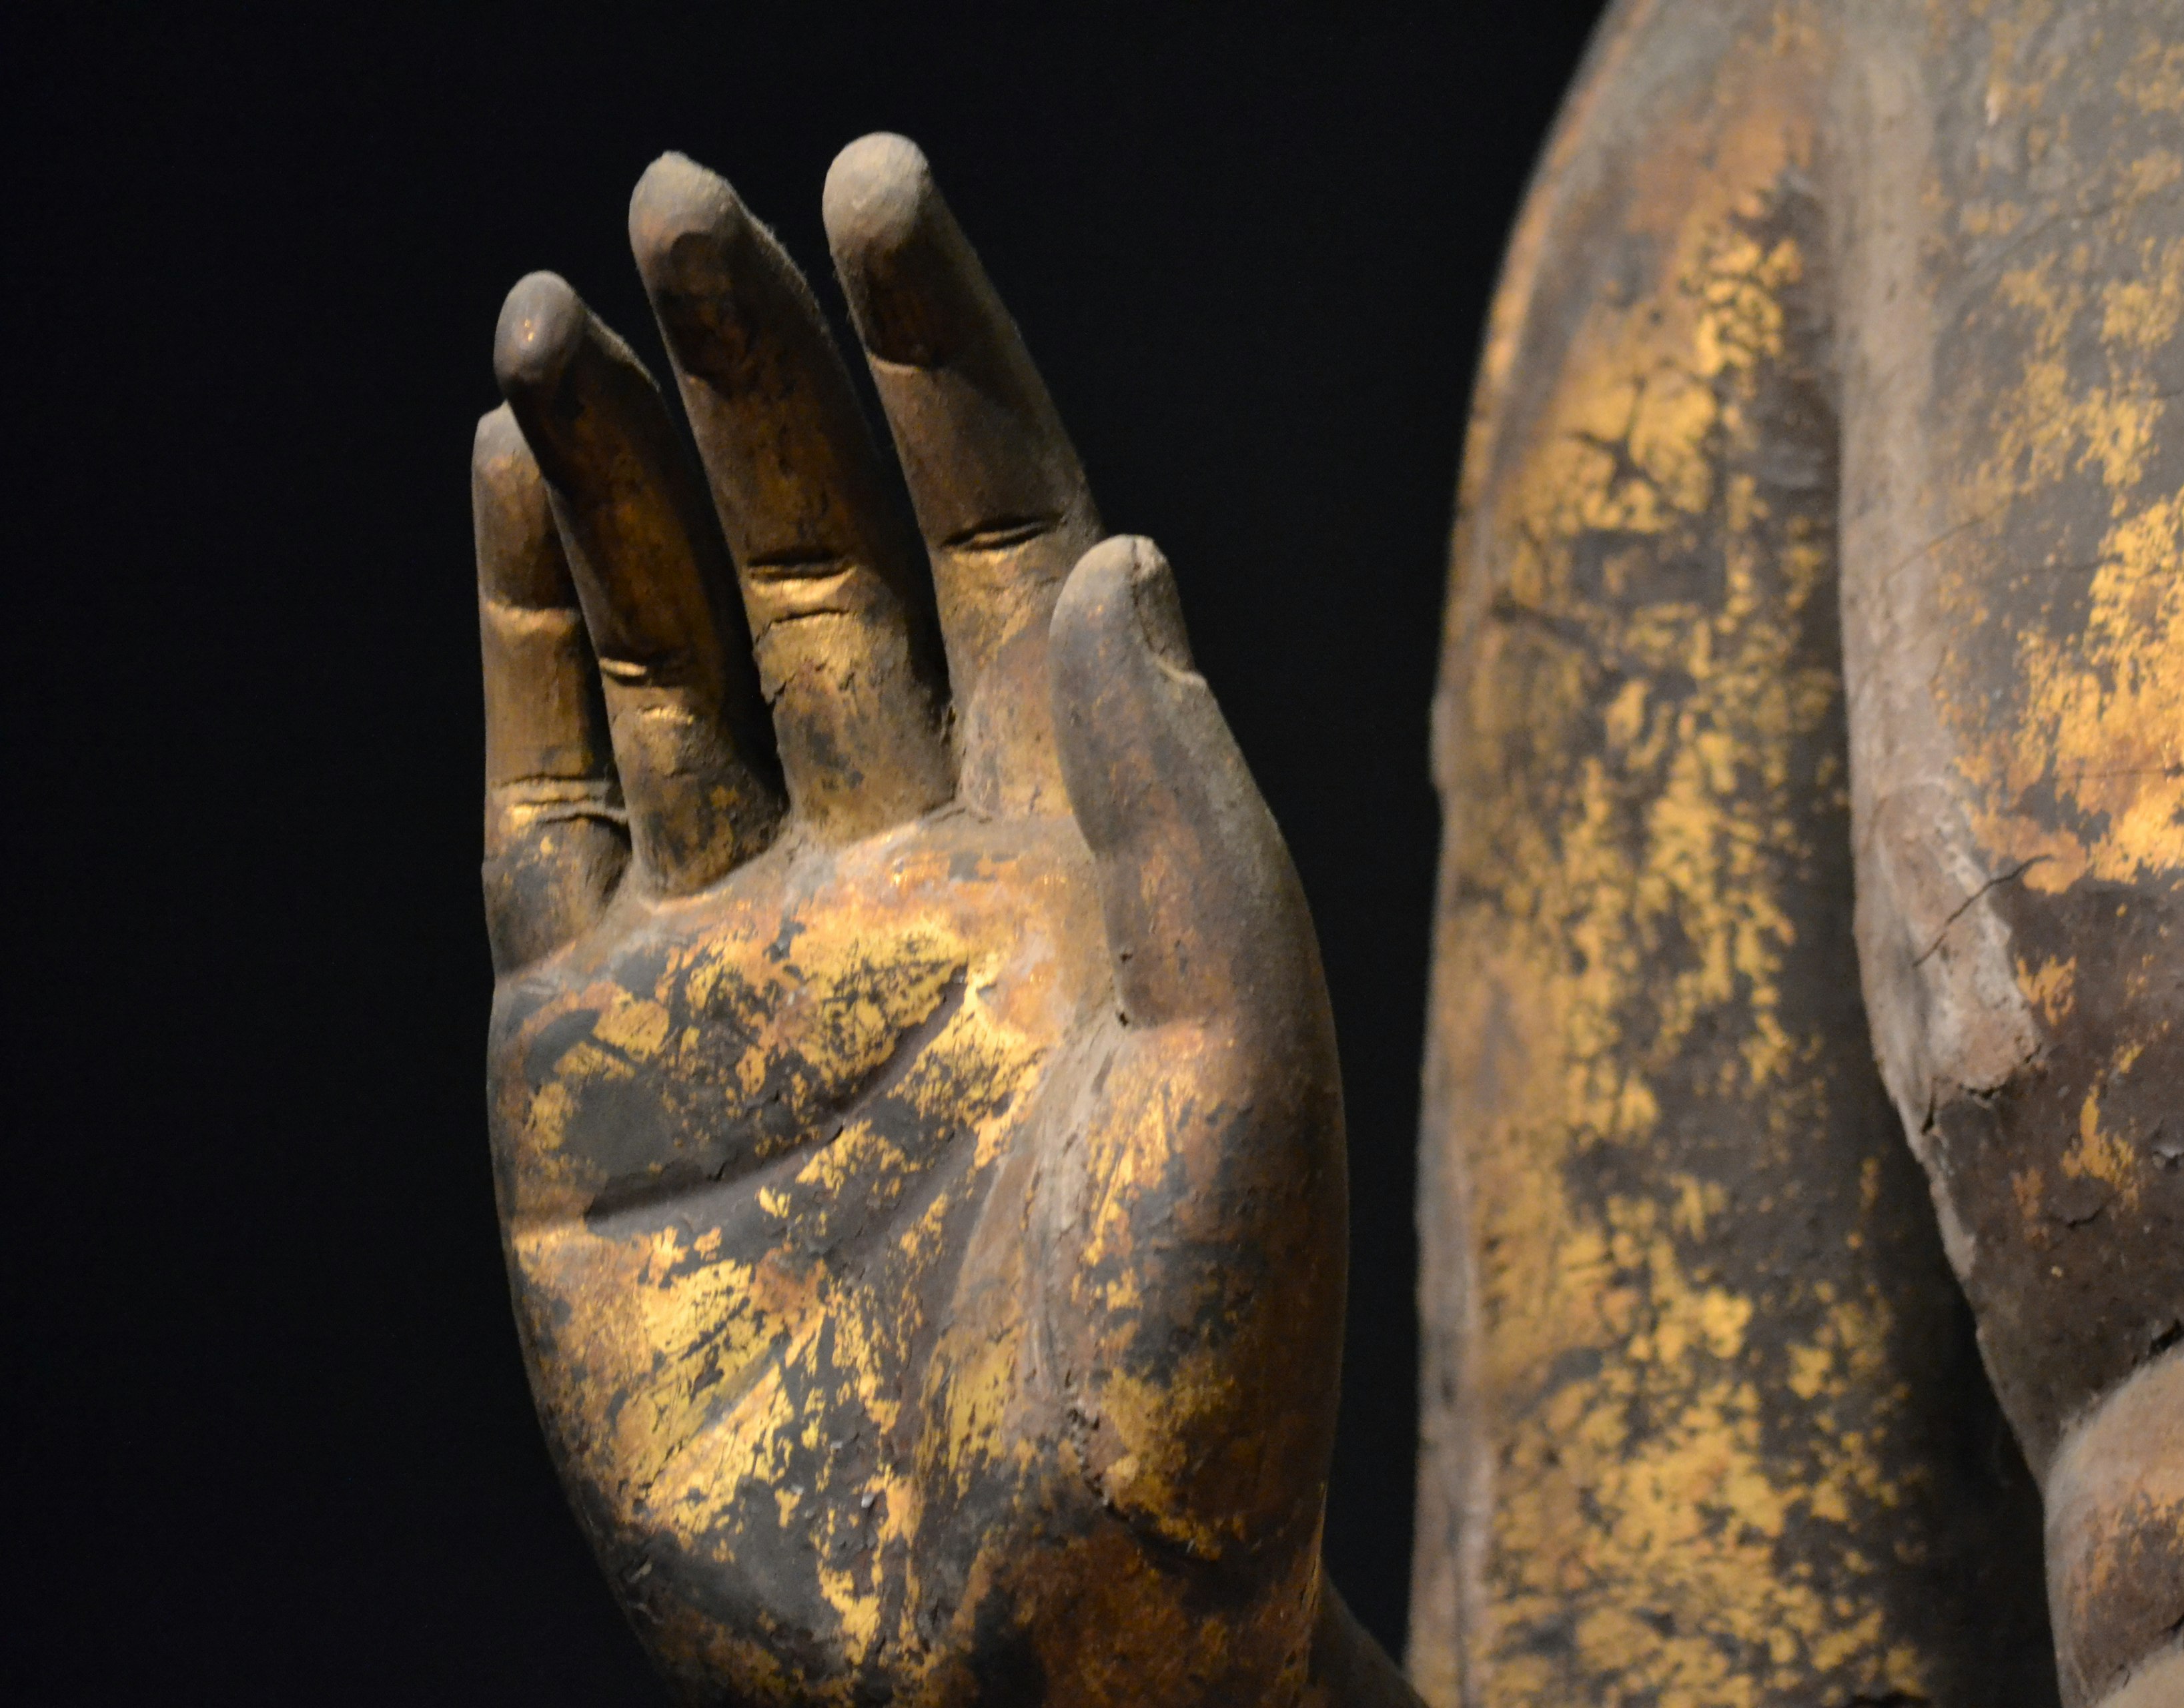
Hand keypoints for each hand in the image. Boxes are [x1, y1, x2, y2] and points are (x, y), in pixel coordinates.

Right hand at [475, 137, 1401, 1705]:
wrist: (1027, 1635)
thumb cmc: (1191, 1382)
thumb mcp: (1241, 1069)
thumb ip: (1177, 805)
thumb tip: (1105, 546)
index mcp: (1083, 850)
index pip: (1006, 541)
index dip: (941, 365)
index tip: (875, 191)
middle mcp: (913, 868)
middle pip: (825, 557)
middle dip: (761, 372)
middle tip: (687, 196)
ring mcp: (744, 952)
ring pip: (675, 650)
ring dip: (621, 472)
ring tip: (560, 307)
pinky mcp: (590, 1054)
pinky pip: (551, 795)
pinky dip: (528, 640)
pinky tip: (511, 489)